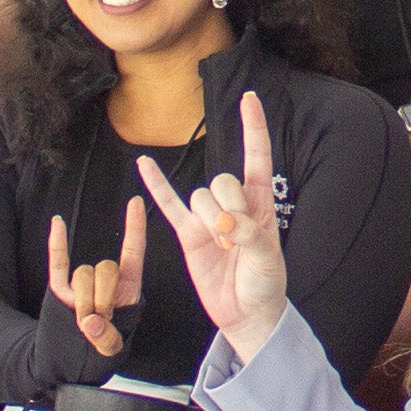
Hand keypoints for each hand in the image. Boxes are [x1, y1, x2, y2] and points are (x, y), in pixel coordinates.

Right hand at [48, 196, 149, 358]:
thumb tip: (88, 321)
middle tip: (98, 323)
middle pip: (105, 269)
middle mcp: (106, 281)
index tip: (135, 201)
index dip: (135, 229)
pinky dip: (58, 244)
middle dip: (101, 299)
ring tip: (84, 324)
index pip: (133, 253)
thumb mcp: (109, 351)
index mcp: (128, 291)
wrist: (71, 363)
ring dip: (83, 302)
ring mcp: (82, 283)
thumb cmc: (98, 354)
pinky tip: (58, 223)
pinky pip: (58, 263)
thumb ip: (105, 339)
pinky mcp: (59, 288)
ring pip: (83, 275)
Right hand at [136, 93, 295, 360]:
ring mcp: (208, 217)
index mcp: (260, 202)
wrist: (246, 312)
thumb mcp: (267, 258)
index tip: (249, 97)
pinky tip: (143, 164)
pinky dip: (156, 184)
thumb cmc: (265, 282)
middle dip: (228, 204)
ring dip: (209, 220)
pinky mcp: (188, 234)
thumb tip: (224, 221)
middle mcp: (233, 204)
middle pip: (222, 180)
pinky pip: (169, 204)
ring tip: (223, 247)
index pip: (256, 156)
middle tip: (236, 237)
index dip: (253, 128)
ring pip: (199, 197)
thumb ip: (249, 233)